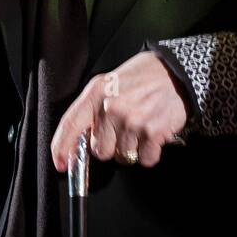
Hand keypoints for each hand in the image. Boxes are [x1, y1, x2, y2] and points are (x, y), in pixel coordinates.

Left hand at [51, 52, 188, 171]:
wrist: (175, 72)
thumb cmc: (142, 78)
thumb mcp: (110, 83)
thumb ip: (94, 108)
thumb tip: (80, 139)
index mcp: (96, 92)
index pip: (70, 125)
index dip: (62, 148)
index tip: (61, 163)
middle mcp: (111, 107)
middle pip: (100, 151)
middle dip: (111, 146)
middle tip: (123, 130)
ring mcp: (131, 121)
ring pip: (124, 157)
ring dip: (133, 148)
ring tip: (140, 126)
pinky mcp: (152, 132)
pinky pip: (145, 159)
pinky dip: (150, 152)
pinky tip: (153, 134)